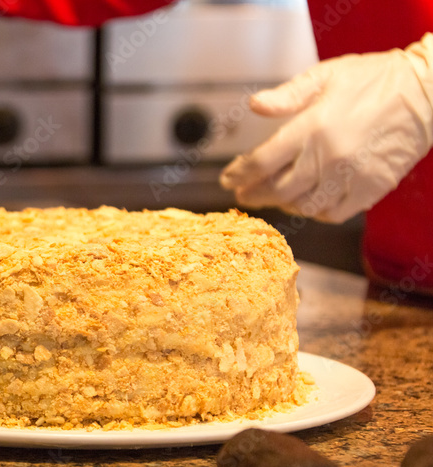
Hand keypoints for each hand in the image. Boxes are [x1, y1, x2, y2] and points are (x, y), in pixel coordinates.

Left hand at [220, 34, 432, 222]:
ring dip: (285, 204)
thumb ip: (288, 96)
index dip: (240, 174)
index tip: (229, 179)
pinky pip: (334, 213)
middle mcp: (328, 157)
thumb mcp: (326, 76)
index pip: (261, 162)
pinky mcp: (371, 189)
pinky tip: (310, 203)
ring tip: (277, 197)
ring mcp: (350, 177)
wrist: (427, 93)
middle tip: (245, 194)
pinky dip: (317, 212)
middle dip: (255, 194)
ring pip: (304, 206)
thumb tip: (256, 106)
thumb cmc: (375, 81)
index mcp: (312, 128)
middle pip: (278, 190)